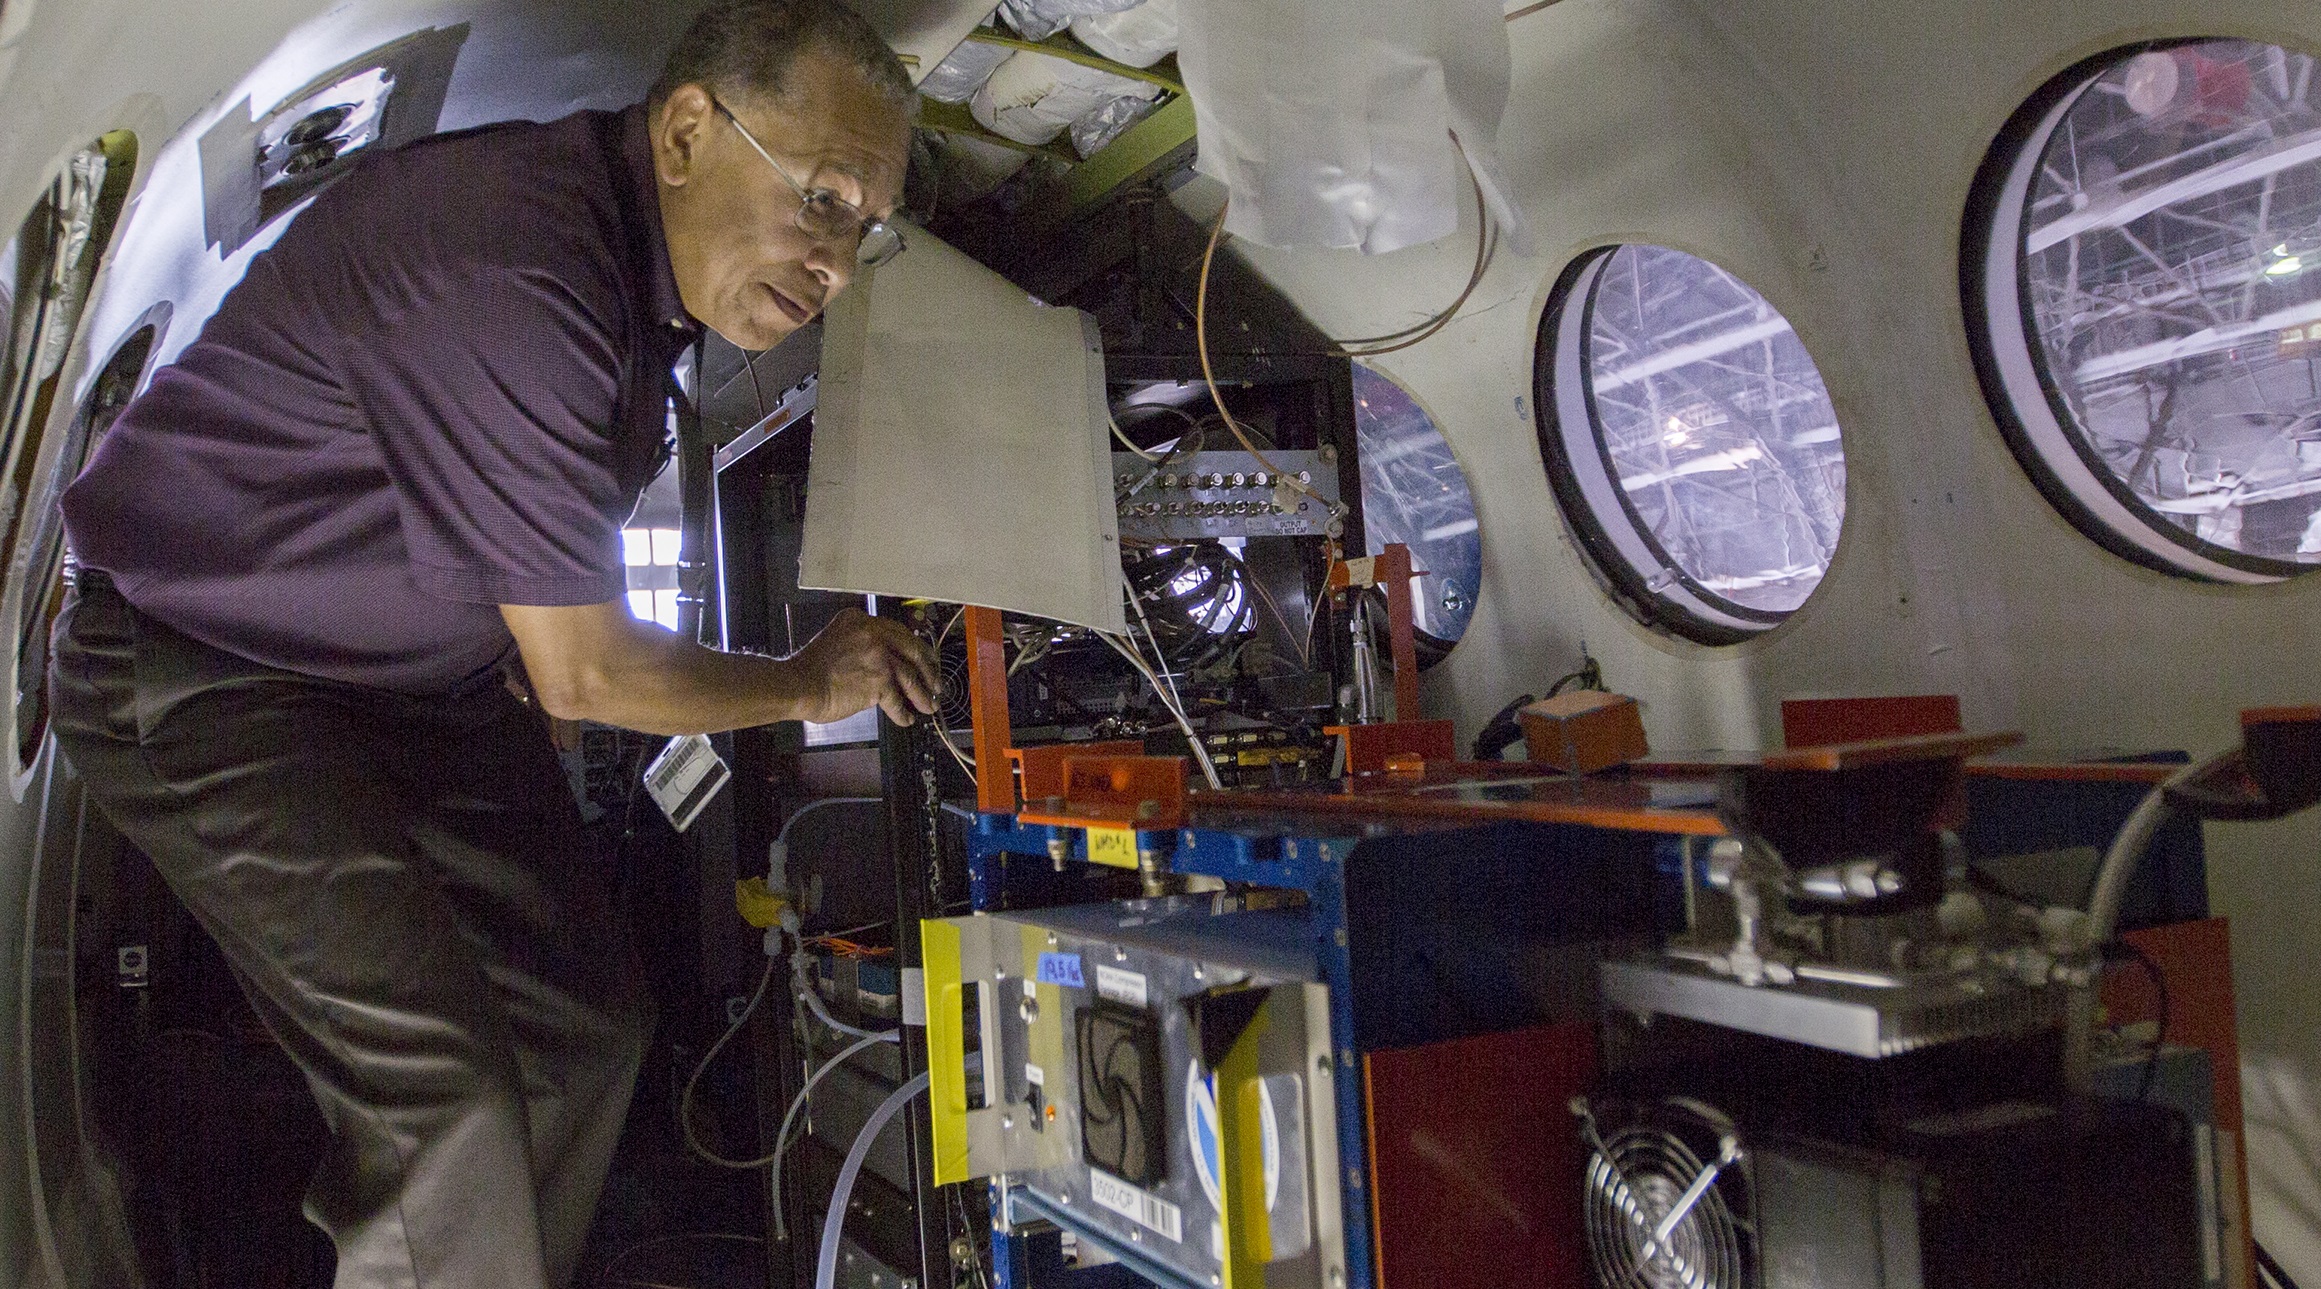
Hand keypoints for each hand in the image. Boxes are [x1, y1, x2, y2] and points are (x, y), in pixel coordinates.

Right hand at [791, 608, 939, 726]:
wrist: (798, 684)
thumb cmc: (810, 668)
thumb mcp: (836, 639)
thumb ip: (861, 644)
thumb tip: (884, 661)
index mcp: (861, 621)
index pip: (899, 632)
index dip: (916, 648)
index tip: (925, 658)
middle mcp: (874, 634)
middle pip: (912, 651)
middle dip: (929, 670)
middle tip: (936, 683)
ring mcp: (879, 657)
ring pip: (911, 677)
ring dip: (923, 695)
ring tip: (929, 706)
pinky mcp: (880, 682)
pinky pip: (898, 700)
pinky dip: (903, 713)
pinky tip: (906, 719)